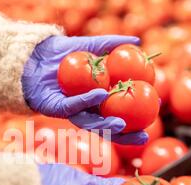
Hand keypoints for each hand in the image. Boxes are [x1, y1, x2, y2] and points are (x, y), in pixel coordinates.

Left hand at [21, 35, 147, 144]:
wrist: (34, 54)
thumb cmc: (62, 54)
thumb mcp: (90, 47)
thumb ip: (111, 45)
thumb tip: (137, 41)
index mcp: (96, 100)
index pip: (119, 112)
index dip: (136, 116)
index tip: (156, 110)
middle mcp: (85, 109)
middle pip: (107, 127)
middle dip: (125, 134)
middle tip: (143, 135)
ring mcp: (70, 111)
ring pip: (90, 123)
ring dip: (106, 125)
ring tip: (122, 124)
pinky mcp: (54, 108)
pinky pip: (72, 106)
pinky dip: (86, 101)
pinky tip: (100, 95)